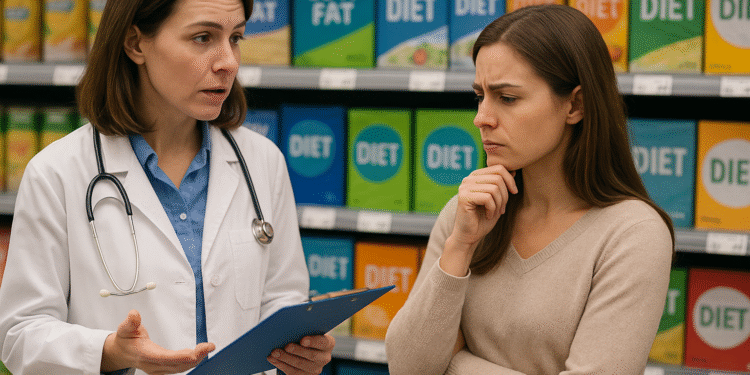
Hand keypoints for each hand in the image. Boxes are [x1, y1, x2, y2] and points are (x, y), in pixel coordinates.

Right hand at [101, 310, 215, 374]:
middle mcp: (153, 365)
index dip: (183, 356)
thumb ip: (130, 322)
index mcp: (145, 355)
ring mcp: (159, 369)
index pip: (166, 358)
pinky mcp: (163, 368)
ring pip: (181, 368)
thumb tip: (134, 314)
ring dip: (196, 359)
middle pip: (178, 365)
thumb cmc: (125, 340)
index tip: (197, 351)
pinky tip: (200, 353)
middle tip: (209, 346)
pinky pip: (180, 367)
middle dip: (196, 357)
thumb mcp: (124, 329)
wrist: (121, 353)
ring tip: (207, 348)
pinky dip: (191, 361)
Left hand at [267, 334, 334, 374]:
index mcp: (328, 343)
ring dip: (285, 358)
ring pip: (300, 365)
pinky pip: (292, 372)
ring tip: (275, 352)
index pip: (323, 342)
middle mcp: (324, 357)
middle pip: (312, 355)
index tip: (303, 340)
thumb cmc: (304, 335)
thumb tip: (289, 325)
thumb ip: (304, 328)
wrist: (303, 348)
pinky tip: (273, 359)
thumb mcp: (308, 330)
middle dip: (297, 351)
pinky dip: (280, 365)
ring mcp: (315, 369)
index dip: (313, 341)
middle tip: (287, 346)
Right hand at [452, 165, 517, 246]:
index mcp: (476, 176)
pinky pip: (487, 198)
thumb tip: (513, 171)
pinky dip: (492, 209)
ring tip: (495, 213)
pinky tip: (488, 215)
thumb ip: (503, 185)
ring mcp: (465, 187)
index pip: (498, 168)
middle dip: (505, 195)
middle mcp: (469, 179)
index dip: (510, 180)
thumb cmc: (483, 218)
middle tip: (502, 209)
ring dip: (499, 204)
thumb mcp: (497, 200)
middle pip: (498, 178)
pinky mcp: (463, 197)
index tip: (514, 192)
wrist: (469, 236)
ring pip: (494, 188)